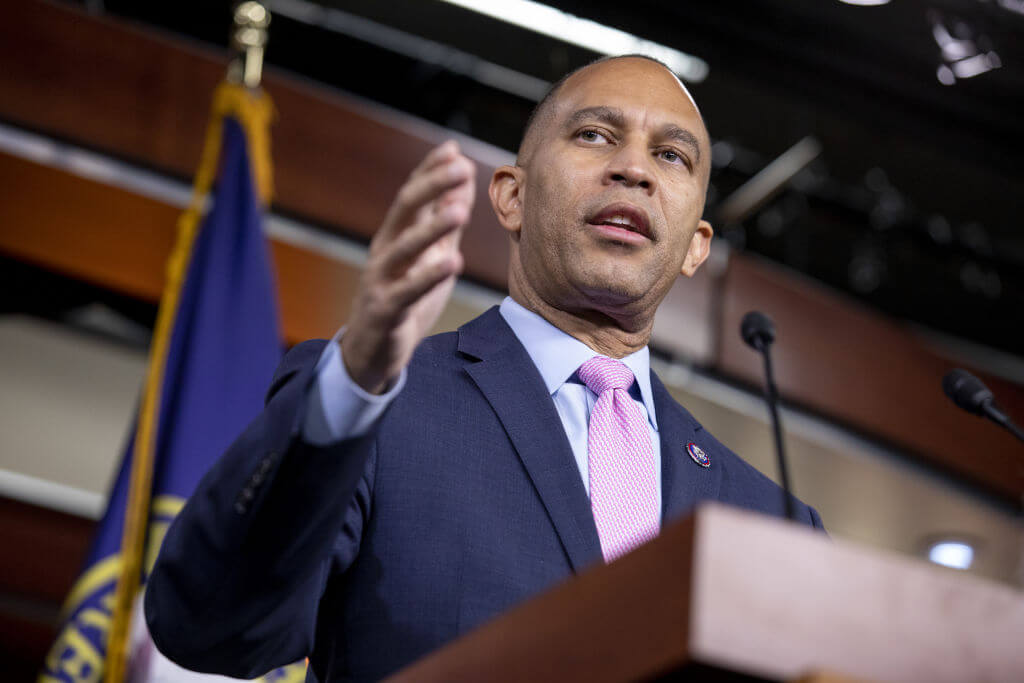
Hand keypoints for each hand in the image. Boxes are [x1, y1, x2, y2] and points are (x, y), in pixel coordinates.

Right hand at [341, 141, 475, 392]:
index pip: (411, 195)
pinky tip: (453, 262)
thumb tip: (461, 183)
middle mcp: (385, 251)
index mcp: (395, 236)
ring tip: (460, 211)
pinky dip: (430, 276)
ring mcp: (382, 280)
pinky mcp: (385, 309)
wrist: (371, 352)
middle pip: (404, 210)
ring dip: (432, 228)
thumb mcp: (427, 257)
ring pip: (404, 247)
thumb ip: (443, 224)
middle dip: (431, 186)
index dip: (429, 171)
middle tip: (459, 167)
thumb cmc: (402, 299)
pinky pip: (408, 290)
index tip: (452, 149)